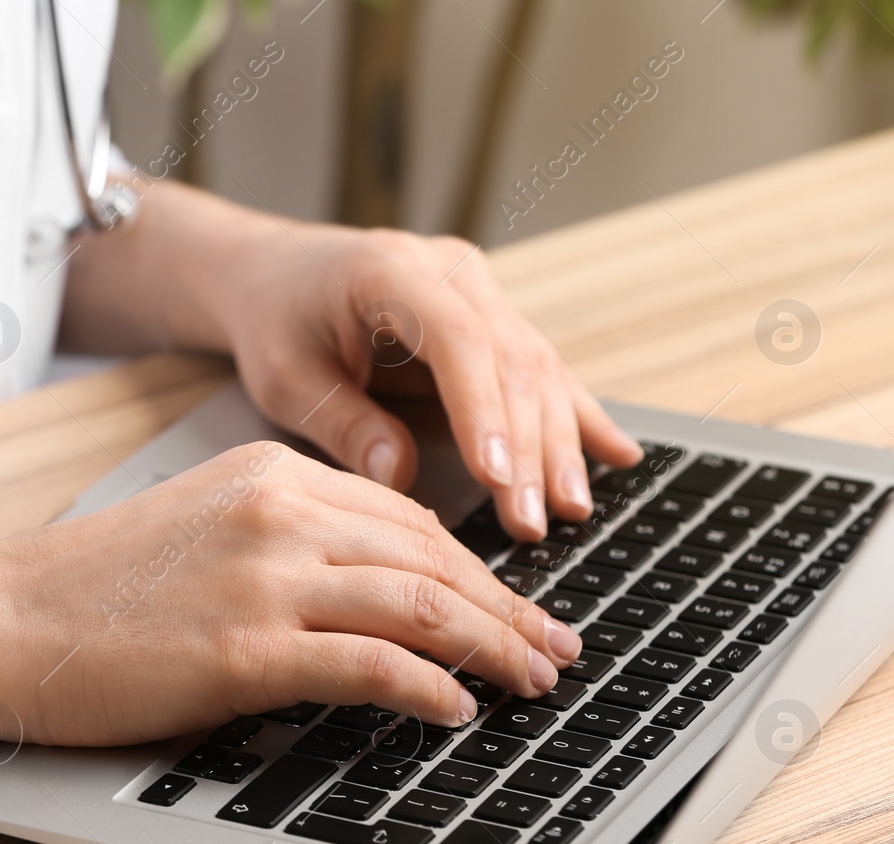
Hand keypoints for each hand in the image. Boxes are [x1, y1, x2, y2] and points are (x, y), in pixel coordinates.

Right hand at [0, 442, 582, 746]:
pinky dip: (426, 688)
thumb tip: (377, 596)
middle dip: (506, 608)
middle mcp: (279, 512)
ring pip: (418, 605)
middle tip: (555, 647)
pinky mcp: (246, 648)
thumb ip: (289, 542)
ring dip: (490, 647)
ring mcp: (264, 578)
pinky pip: (370, 665)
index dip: (474, 567)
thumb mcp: (204, 528)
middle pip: (430, 557)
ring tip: (533, 680)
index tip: (513, 602)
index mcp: (271, 473)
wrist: (6, 617)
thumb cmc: (94, 586)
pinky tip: (457, 708)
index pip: (406, 517)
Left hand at [213, 221, 643, 540]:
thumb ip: (342, 422)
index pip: (458, 341)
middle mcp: (451, 273)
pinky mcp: (494, 319)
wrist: (276, 275)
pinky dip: (577, 417)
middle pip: (512, 360)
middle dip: (527, 448)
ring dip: (558, 444)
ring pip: (539, 369)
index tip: (497, 477)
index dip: (484, 411)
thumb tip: (397, 476)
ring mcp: (480, 292)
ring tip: (572, 510)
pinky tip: (618, 454)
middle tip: (532, 522)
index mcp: (394, 271)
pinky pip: (542, 371)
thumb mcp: (285, 376)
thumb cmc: (274, 322)